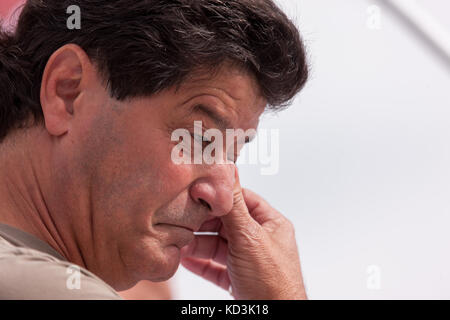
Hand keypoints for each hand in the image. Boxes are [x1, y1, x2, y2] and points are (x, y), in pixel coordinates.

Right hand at [180, 167, 306, 299]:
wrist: (275, 317)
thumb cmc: (273, 282)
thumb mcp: (249, 237)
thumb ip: (233, 206)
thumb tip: (226, 169)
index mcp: (270, 224)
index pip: (242, 200)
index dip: (219, 196)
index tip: (197, 192)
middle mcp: (259, 239)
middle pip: (225, 223)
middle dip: (202, 223)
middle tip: (181, 219)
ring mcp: (248, 259)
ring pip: (217, 245)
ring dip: (196, 244)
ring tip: (178, 241)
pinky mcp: (237, 278)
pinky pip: (214, 266)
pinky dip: (198, 263)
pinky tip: (183, 258)